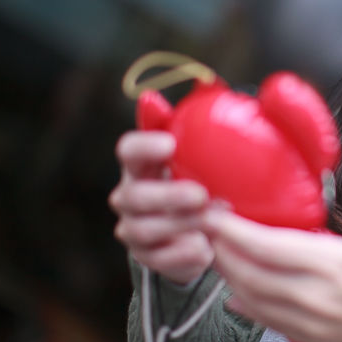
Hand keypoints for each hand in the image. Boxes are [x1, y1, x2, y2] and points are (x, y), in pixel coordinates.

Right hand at [109, 131, 214, 284]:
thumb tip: (206, 82)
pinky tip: (205, 248)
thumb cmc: (204, 181)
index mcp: (141, 165)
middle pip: (135, 195)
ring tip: (212, 223)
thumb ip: (203, 122)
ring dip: (179, 225)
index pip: (128, 150)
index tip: (170, 144)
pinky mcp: (148, 257)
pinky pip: (159, 259)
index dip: (145, 146)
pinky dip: (182, 254)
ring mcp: (134, 228)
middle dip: (167, 195)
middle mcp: (130, 195)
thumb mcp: (206, 153)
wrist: (200, 232)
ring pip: (145, 228)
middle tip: (200, 195)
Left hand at [204, 138, 341, 341]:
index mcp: (334, 265)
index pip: (266, 247)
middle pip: (249, 275)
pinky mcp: (316, 337)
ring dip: (229, 275)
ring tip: (217, 250)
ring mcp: (313, 322)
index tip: (212, 211)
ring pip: (253, 301)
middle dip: (220, 249)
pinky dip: (246, 306)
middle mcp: (316, 297)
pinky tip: (237, 293)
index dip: (232, 230)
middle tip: (205, 225)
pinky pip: (268, 323)